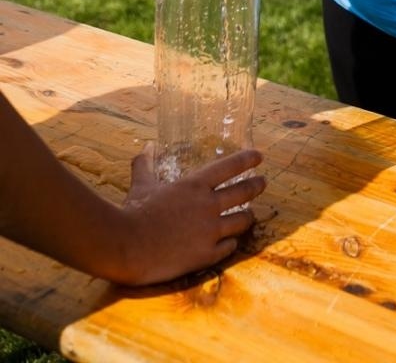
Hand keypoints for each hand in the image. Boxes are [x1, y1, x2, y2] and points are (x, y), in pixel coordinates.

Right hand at [114, 143, 265, 284]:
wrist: (127, 247)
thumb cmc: (133, 212)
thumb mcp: (141, 184)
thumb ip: (146, 164)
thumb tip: (147, 146)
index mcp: (195, 185)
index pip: (230, 166)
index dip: (247, 159)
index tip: (259, 156)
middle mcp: (208, 205)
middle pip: (243, 193)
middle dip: (256, 186)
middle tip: (263, 183)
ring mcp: (210, 231)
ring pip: (242, 221)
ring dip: (248, 216)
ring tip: (250, 215)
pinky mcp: (206, 254)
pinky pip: (230, 247)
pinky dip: (233, 242)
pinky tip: (232, 241)